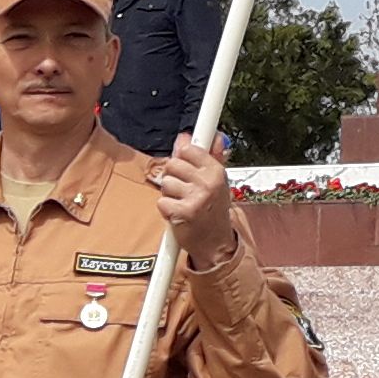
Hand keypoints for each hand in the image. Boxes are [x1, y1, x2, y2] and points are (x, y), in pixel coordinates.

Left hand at [153, 137, 236, 267]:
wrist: (215, 242)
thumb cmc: (213, 209)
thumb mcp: (216, 180)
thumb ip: (206, 155)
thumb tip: (189, 135)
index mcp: (216, 170)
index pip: (188, 148)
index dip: (181, 155)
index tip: (184, 160)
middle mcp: (208, 182)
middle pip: (172, 164)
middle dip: (173, 176)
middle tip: (184, 189)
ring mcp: (196, 198)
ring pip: (165, 183)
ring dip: (169, 194)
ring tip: (182, 202)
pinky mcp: (183, 213)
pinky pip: (161, 201)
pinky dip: (166, 209)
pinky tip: (178, 214)